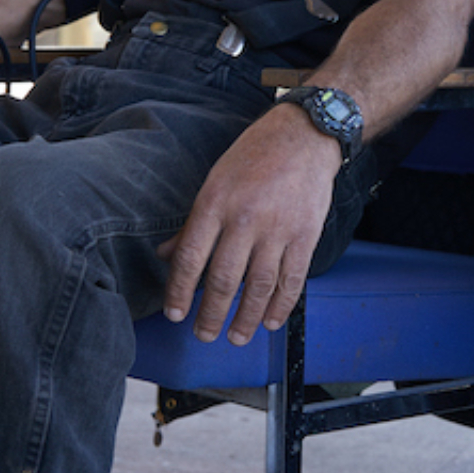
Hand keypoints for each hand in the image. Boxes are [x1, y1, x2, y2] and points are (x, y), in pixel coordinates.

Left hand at [156, 110, 340, 344]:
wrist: (304, 136)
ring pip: (259, 287)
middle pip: (224, 279)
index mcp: (215, 202)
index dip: (180, 291)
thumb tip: (167, 255)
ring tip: (236, 337)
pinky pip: (292, 280)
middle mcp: (245, 218)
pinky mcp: (306, 234)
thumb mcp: (215, 181)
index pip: (191, 257)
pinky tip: (270, 321)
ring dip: (245, 318)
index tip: (175, 314)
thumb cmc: (255, 155)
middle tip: (204, 334)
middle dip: (211, 314)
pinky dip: (281, 306)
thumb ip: (193, 223)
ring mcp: (278, 228)